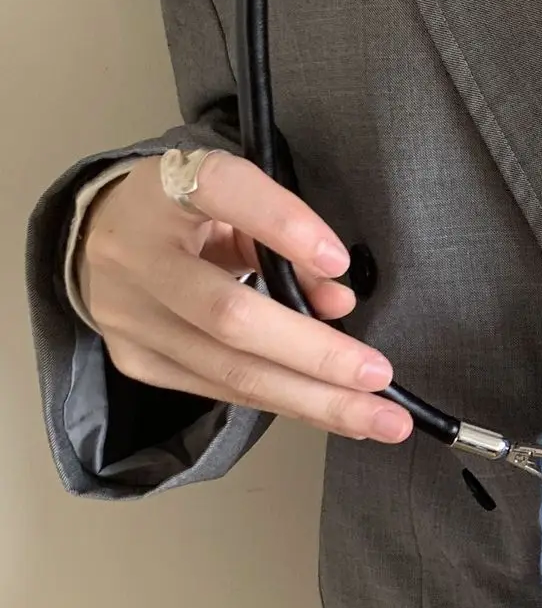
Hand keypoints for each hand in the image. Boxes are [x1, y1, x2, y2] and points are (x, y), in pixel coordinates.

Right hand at [77, 151, 412, 443]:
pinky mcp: (135, 360)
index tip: (338, 260)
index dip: (281, 223)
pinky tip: (334, 413)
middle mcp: (135, 254)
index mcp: (162, 189)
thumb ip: (284, 237)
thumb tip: (338, 299)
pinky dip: (285, 404)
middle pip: (230, 316)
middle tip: (381, 378)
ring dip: (315, 401)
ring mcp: (130, 316)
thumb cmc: (185, 215)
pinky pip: (221, 391)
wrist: (95, 241)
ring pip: (229, 371)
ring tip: (380, 418)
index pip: (222, 190)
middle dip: (317, 355)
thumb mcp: (232, 201)